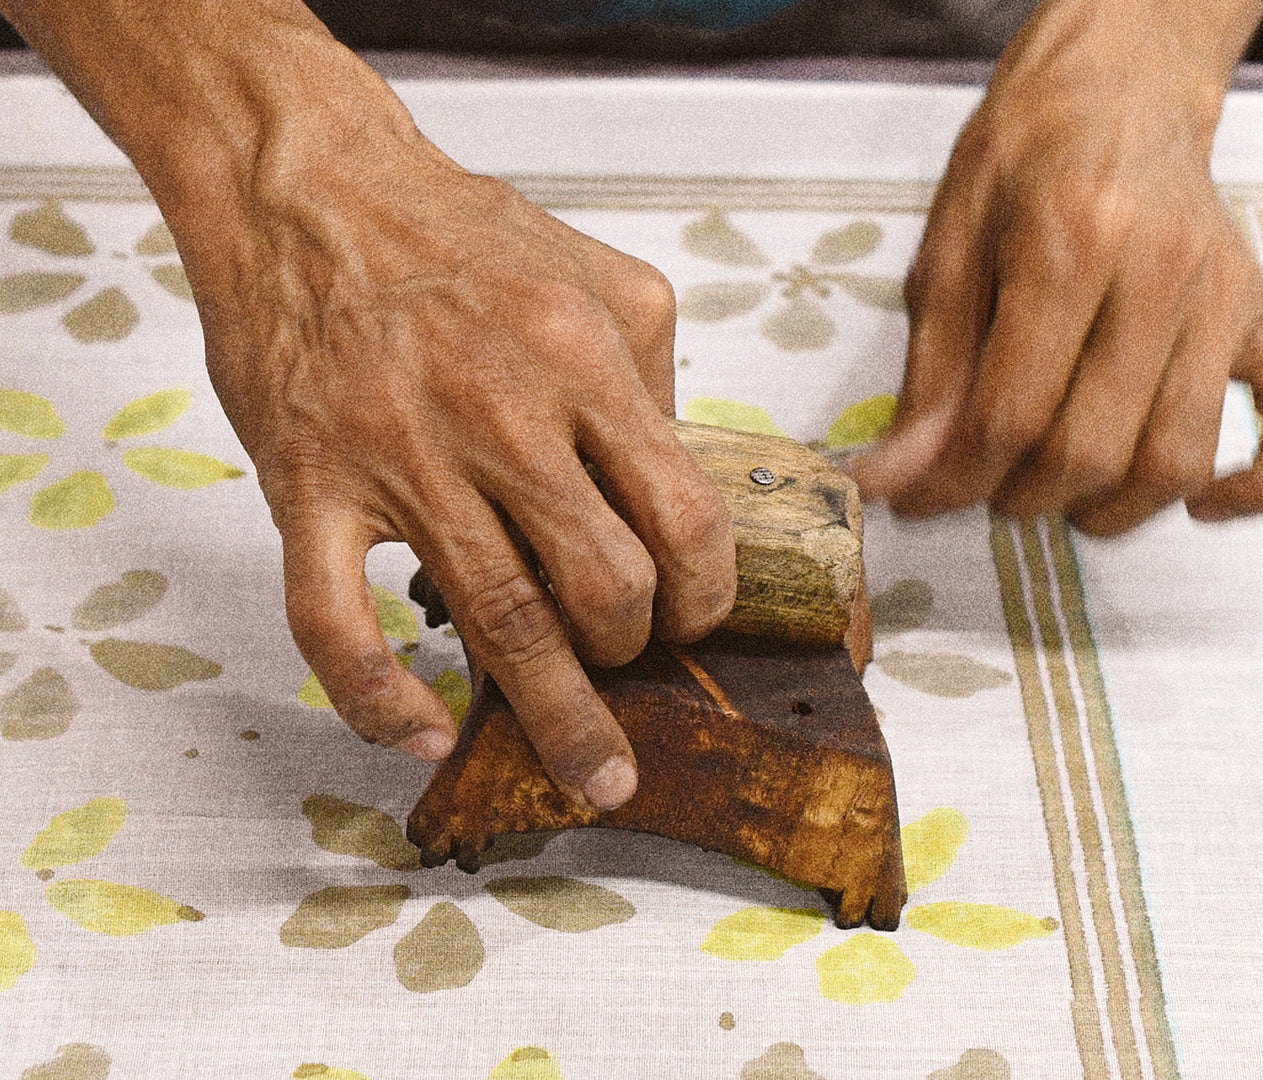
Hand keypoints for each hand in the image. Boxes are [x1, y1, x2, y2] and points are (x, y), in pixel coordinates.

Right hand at [175, 85, 734, 807]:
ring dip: (558, 714)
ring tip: (594, 772)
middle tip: (631, 662)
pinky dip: (375, 697)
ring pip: (497, 620)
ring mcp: (399, 457)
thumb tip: (676, 472)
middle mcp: (502, 416)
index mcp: (582, 362)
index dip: (706, 593)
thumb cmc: (452, 233)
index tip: (698, 621)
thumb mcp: (596, 273)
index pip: (681, 516)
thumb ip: (651, 376)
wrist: (306, 188)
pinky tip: (418, 733)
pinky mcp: (308, 486)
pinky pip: (333, 621)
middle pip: (603, 586)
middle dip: (633, 650)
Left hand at [854, 0, 1262, 534]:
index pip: (1010, 414)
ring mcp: (1227, 298)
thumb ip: (927, 375)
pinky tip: (1199, 504)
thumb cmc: (1021, 163)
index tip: (916, 502)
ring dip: (1109, 510)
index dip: (952, 482)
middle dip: (1019, 498)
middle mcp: (1161, 273)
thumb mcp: (946, 253)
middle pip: (1091, 449)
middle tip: (982, 489)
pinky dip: (1260, 484)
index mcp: (1069, 245)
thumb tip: (894, 479)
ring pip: (1177, 456)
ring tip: (1058, 496)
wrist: (1117, 92)